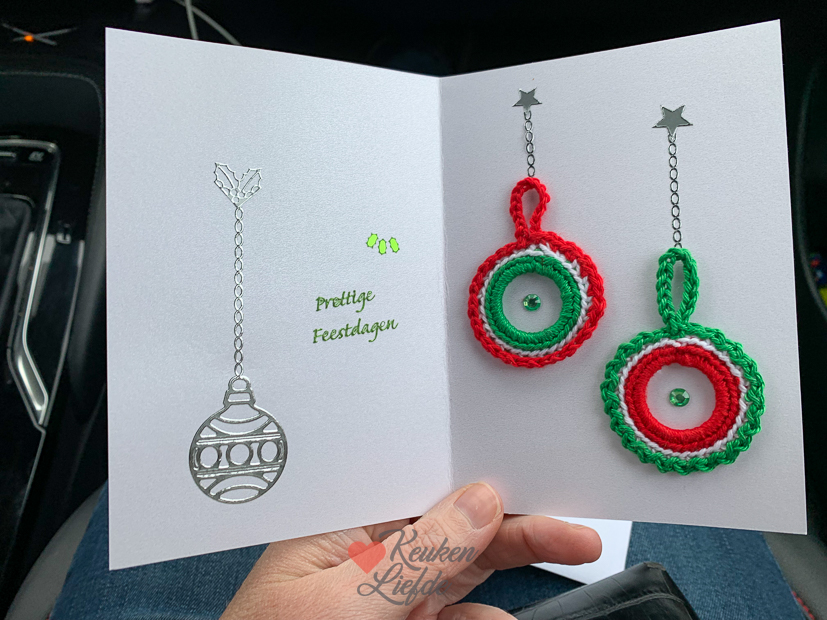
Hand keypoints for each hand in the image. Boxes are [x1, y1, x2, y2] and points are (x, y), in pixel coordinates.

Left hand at [222, 483, 600, 618]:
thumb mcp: (348, 604)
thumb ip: (418, 555)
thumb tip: (481, 499)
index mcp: (337, 532)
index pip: (420, 492)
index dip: (481, 484)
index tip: (540, 485)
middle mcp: (364, 563)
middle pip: (454, 535)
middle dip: (516, 535)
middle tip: (582, 538)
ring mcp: (384, 606)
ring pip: (465, 583)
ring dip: (509, 583)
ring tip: (560, 567)